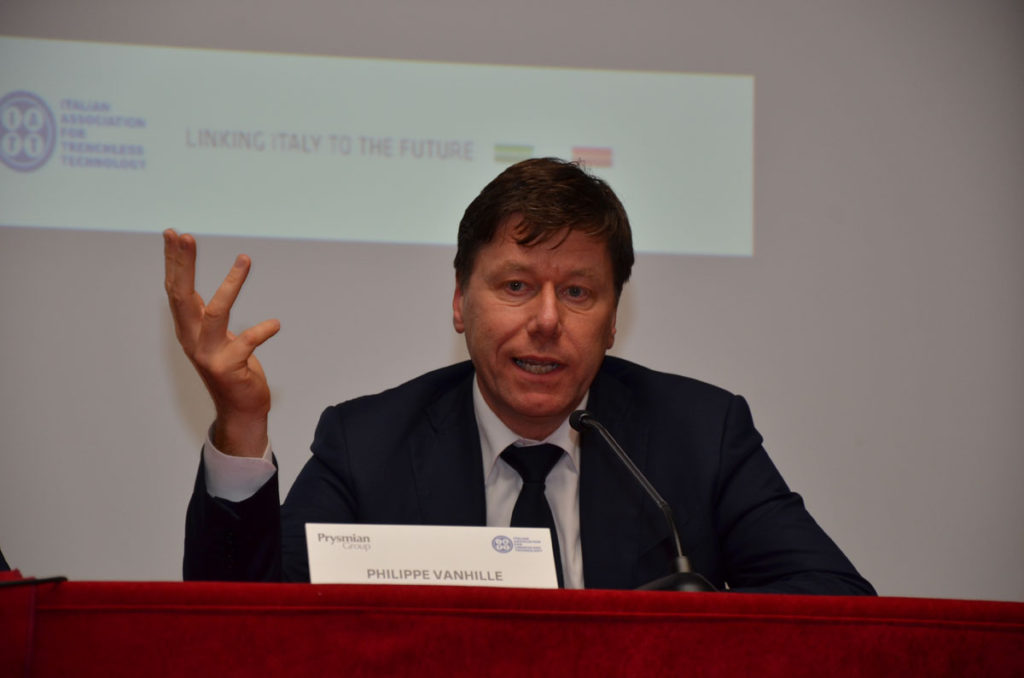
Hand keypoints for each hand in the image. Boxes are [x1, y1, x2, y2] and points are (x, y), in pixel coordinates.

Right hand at [163, 229, 280, 456]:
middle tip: (183, 235)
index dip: (174, 261)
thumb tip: (194, 290)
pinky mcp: (229, 368)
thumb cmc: (231, 368)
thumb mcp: (213, 338)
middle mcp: (192, 339)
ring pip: (215, 313)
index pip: (175, 288)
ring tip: (245, 258)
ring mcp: (208, 355)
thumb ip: (203, 314)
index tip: (173, 233)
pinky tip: (275, 324)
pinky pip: (246, 343)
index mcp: (188, 328)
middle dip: (182, 264)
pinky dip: (262, 331)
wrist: (241, 409)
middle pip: (182, 295)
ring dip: (231, 284)